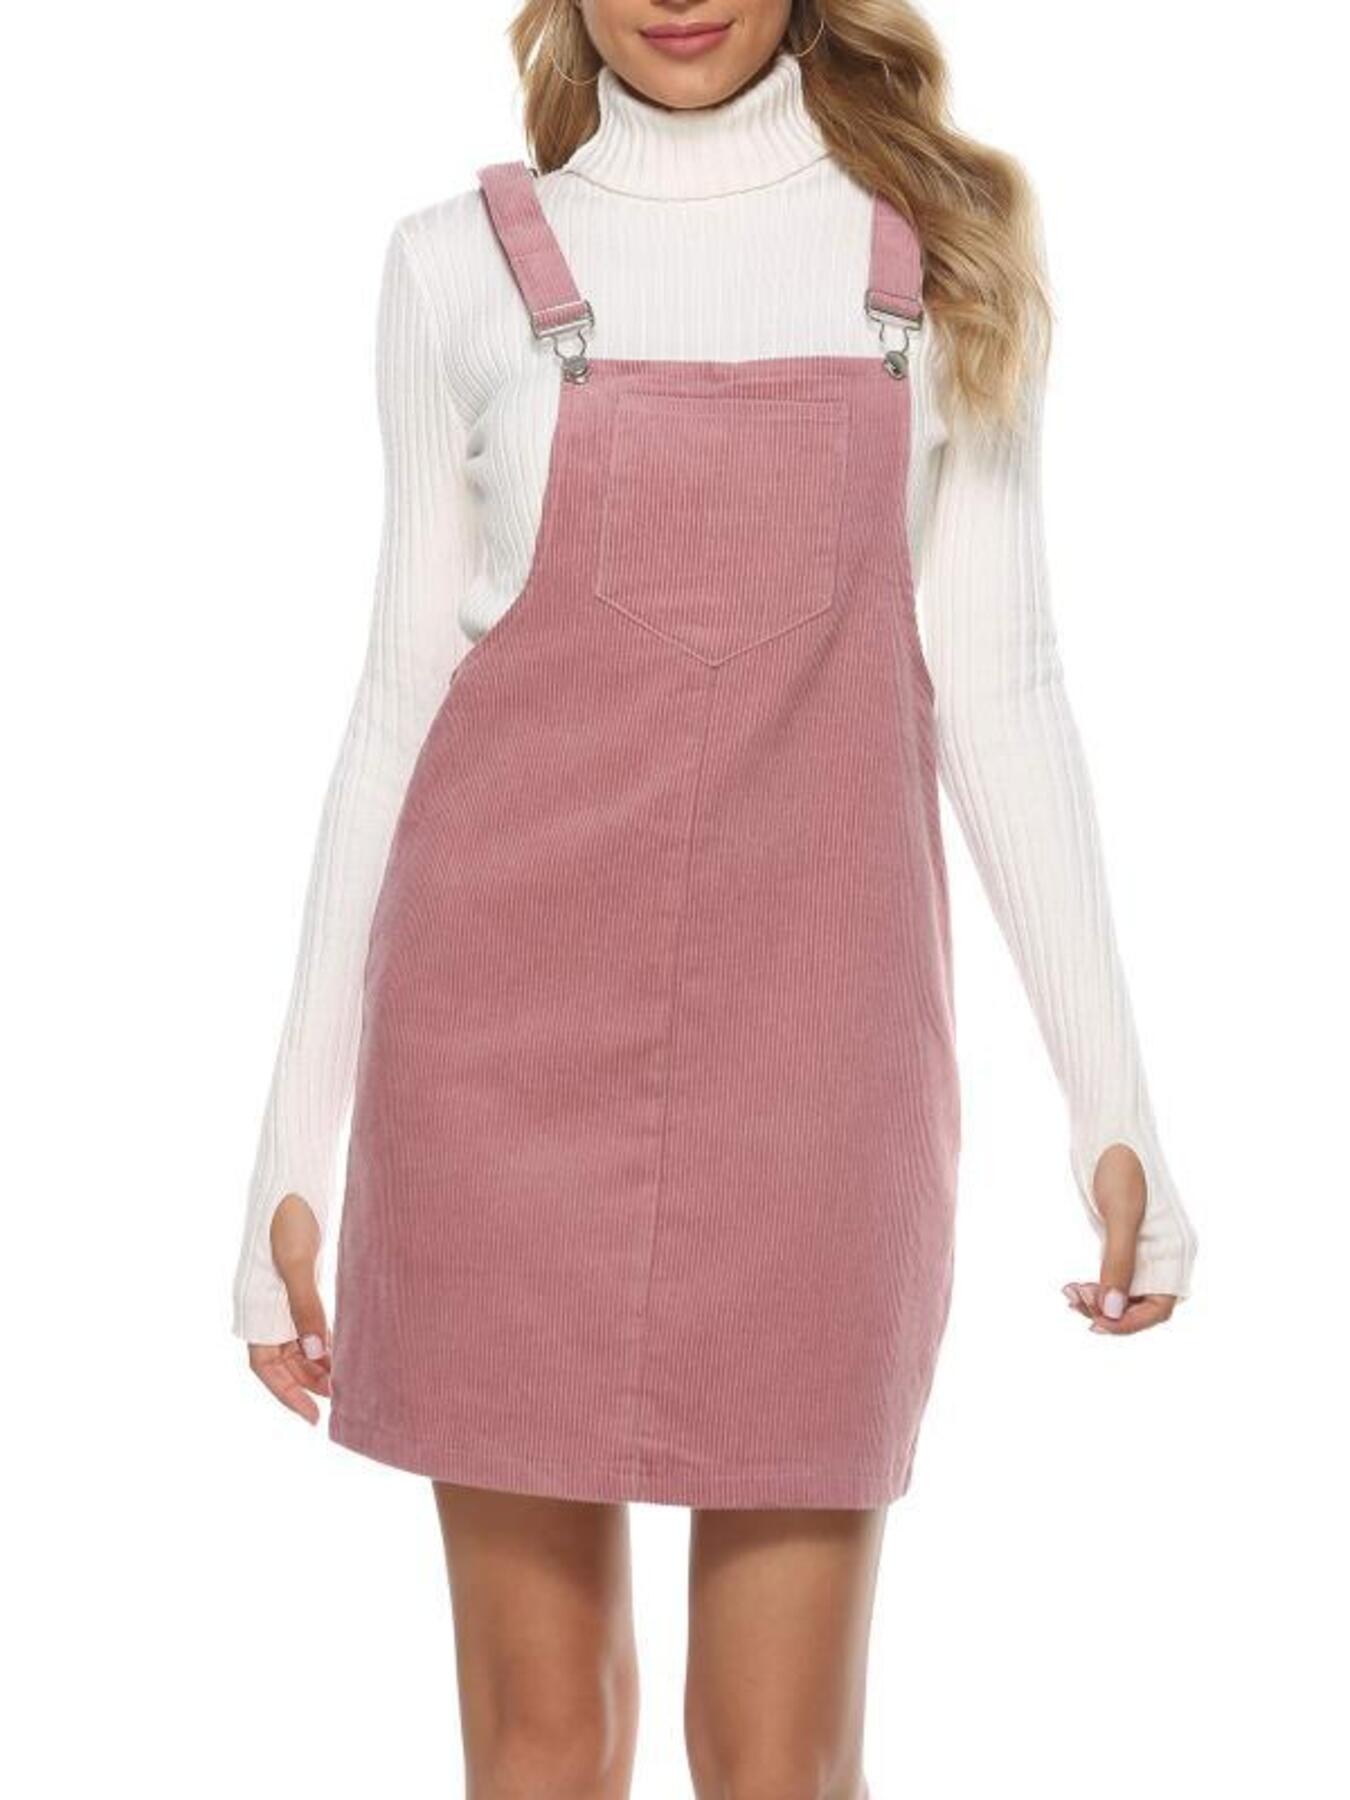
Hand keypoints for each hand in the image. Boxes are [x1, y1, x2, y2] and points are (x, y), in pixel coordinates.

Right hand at [247, 1193, 331, 1421]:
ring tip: (351, 1378)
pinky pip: (309, 1319)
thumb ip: (306, 1308)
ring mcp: (282, 1291)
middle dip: (310, 1382)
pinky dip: (326, 1337)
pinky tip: (348, 1346)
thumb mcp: (297, 1261)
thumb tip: (318, 1354)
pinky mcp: (300, 1276)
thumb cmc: (290, 1211)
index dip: (286, 1394)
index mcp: (253, 1304)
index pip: (265, 1366)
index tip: (313, 1416)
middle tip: (344, 1398)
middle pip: (283, 1359)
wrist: (295, 1170)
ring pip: (298, 1342)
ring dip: (320, 1362)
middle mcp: (264, 1304)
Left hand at [1062, 1143, 1177, 1335]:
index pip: (1160, 1308)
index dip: (1129, 1322)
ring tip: (1067, 1292)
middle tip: (1072, 1297)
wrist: (1106, 1125)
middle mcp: (1167, 1252)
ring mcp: (1145, 1245)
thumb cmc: (1118, 1161)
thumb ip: (1117, 1262)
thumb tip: (1111, 1313)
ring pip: (1125, 1293)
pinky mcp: (1124, 1236)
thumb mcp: (1119, 1213)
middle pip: (1142, 1305)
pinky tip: (1072, 1285)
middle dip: (1109, 1312)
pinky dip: (1096, 1286)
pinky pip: (1115, 1276)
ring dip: (1098, 1301)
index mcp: (1177, 1249)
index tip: (1095, 1322)